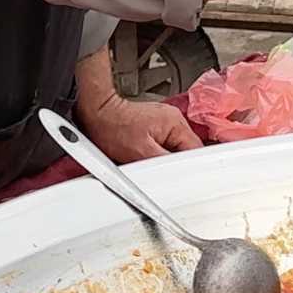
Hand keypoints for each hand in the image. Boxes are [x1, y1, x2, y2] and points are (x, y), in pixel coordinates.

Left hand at [76, 89, 202, 163]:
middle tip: (158, 171)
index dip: (188, 168)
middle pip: (187, 152)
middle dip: (175, 165)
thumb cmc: (111, 128)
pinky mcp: (155, 127)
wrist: (96, 113)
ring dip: (166, 160)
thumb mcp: (141, 152)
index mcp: (176, 123)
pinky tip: (145, 157)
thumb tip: (182, 174)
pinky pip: (165, 146)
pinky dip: (157, 155)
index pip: (196, 152)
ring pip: (175, 150)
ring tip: (148, 162)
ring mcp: (165, 123)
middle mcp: (174, 120)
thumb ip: (166, 163)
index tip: (181, 179)